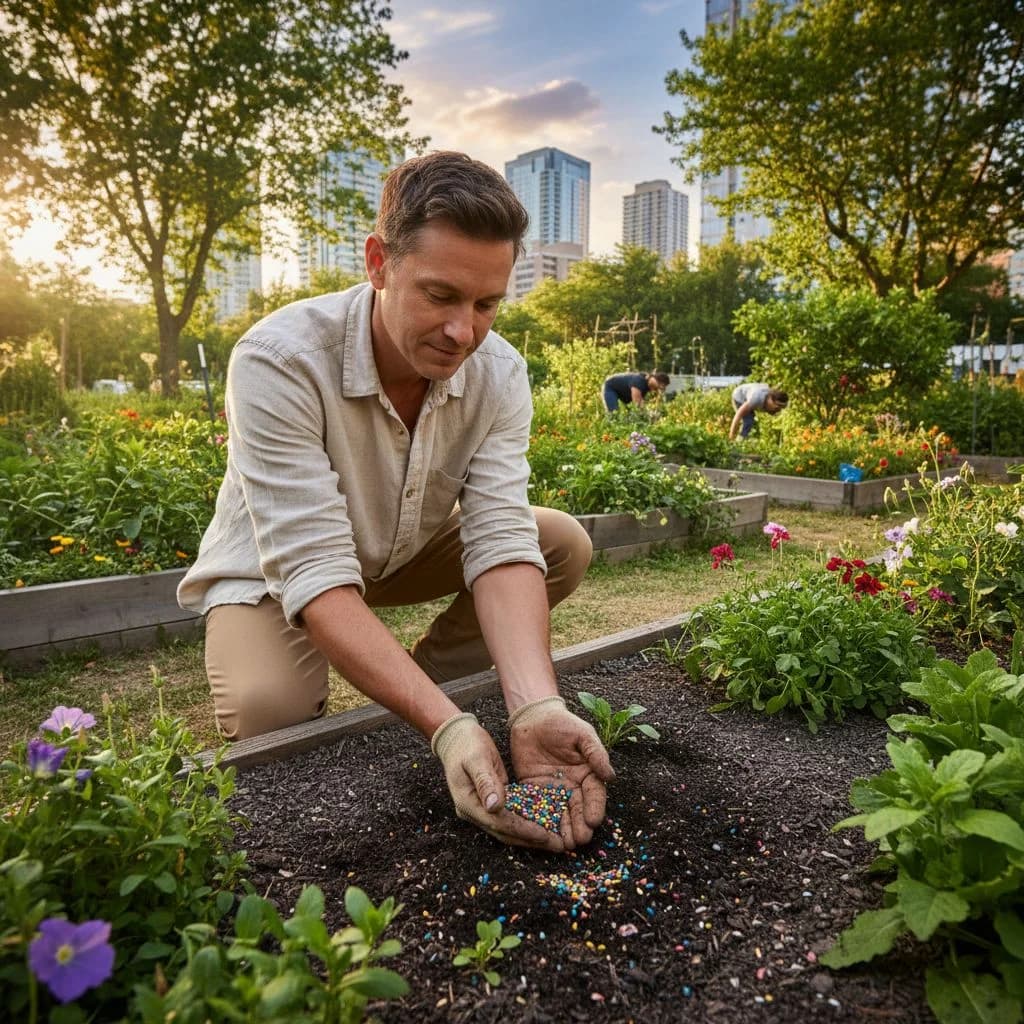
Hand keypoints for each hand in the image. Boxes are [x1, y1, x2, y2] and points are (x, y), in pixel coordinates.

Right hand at [431, 712, 565, 851]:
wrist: (456, 738)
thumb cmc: (467, 743)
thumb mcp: (476, 758)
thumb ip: (485, 781)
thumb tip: (494, 806)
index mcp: (467, 802)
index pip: (499, 822)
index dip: (523, 830)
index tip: (545, 835)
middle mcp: (474, 811)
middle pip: (505, 832)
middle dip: (531, 840)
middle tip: (558, 845)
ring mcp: (481, 809)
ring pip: (508, 828)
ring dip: (530, 836)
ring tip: (555, 840)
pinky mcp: (490, 803)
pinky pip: (510, 817)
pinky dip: (526, 822)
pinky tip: (545, 824)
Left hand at [508, 696, 614, 849]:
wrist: (533, 717)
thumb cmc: (562, 723)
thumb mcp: (582, 734)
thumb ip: (595, 753)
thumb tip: (610, 776)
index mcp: (588, 773)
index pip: (594, 794)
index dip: (594, 808)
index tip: (593, 821)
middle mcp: (572, 785)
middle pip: (578, 809)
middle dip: (579, 825)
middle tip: (579, 840)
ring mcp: (553, 789)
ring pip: (560, 813)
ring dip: (563, 829)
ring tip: (564, 844)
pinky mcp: (534, 790)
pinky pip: (537, 807)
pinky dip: (540, 820)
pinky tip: (541, 833)